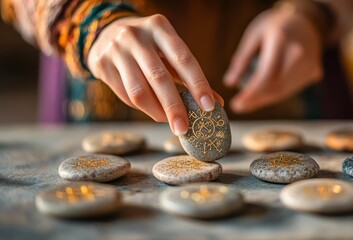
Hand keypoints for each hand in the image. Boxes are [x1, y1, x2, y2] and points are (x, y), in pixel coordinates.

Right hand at [88, 14, 221, 135]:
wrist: (105, 33)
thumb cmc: (148, 46)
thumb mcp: (168, 51)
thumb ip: (189, 76)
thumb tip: (217, 104)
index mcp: (159, 27)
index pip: (183, 58)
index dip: (197, 84)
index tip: (209, 107)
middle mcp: (136, 35)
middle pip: (159, 77)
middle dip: (174, 107)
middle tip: (184, 128)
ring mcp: (115, 49)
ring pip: (138, 91)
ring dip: (156, 112)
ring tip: (168, 121)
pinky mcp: (101, 64)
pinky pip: (125, 95)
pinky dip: (141, 108)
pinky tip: (151, 109)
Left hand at [224, 4, 323, 112]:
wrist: (307, 21)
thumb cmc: (275, 26)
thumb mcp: (254, 35)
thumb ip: (242, 59)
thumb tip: (229, 83)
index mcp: (282, 39)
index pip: (266, 75)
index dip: (251, 93)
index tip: (236, 104)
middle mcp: (299, 53)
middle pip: (276, 86)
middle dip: (255, 100)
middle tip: (238, 106)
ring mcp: (310, 64)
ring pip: (284, 91)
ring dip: (264, 100)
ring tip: (247, 103)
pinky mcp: (313, 72)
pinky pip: (291, 88)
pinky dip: (276, 94)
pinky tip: (262, 95)